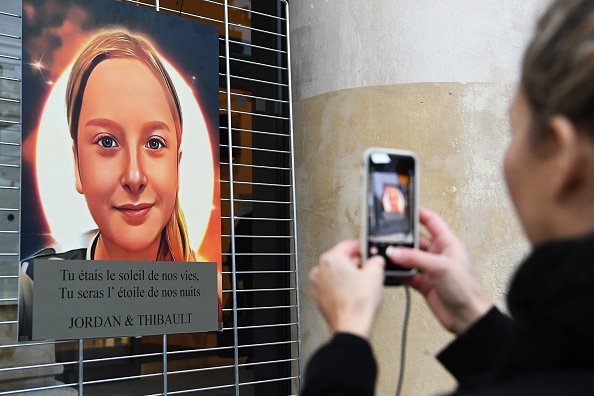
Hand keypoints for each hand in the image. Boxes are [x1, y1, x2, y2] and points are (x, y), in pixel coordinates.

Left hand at [309, 240, 384, 339]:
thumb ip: (376, 260)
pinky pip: (332, 286)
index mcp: (331, 259)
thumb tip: (376, 260)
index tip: (368, 251)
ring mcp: (317, 285)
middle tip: (369, 269)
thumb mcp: (376, 274)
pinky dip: (342, 287)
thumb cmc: (358, 304)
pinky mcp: (319, 298)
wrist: (352, 328)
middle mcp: (320, 270)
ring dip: (349, 275)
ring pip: (336, 273)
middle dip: (356, 263)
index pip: (348, 245)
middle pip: (341, 259)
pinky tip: (354, 294)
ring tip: (363, 284)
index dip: (362, 247)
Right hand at [387, 208, 491, 334]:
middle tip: (388, 235)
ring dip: (399, 257)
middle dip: (403, 239)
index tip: (405, 210)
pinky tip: (391, 270)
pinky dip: (399, 272)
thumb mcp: (440, 267)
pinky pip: (407, 274)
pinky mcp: (424, 283)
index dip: (420, 214)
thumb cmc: (466, 289)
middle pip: (417, 240)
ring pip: (410, 257)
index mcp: (449, 244)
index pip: (433, 222)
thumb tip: (395, 252)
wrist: (466, 317)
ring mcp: (430, 269)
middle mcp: (439, 255)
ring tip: (386, 254)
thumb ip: (415, 258)